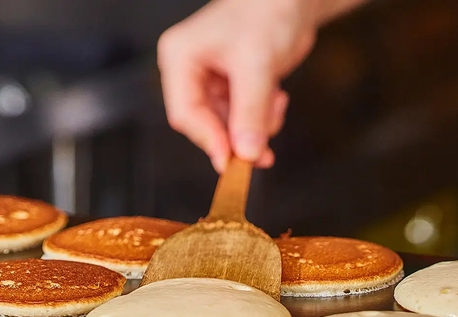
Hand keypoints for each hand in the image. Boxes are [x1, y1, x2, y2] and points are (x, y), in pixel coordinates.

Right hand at [158, 0, 363, 171]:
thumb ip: (251, 110)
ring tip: (277, 106)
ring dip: (255, 128)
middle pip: (205, 124)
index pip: (185, 113)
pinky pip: (241, 119)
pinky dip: (262, 119)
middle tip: (263, 152)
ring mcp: (210, 81)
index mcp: (180, 59)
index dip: (209, 140)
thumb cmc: (267, 12)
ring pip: (227, 126)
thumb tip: (247, 153)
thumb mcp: (257, 64)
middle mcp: (190, 72)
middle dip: (237, 136)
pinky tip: (277, 100)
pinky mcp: (231, 88)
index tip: (231, 162)